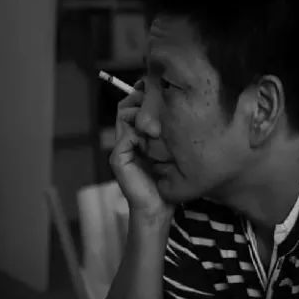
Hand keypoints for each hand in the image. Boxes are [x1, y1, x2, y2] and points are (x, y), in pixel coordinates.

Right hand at [110, 79, 171, 221]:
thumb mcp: (172, 154)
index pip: (133, 106)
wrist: (157, 208)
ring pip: (124, 115)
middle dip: (142, 98)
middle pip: (125, 106)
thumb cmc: (167, 184)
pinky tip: (155, 137)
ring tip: (159, 124)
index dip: (144, 95)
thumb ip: (170, 135)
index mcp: (136, 137)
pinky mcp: (118, 158)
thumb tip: (180, 112)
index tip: (159, 90)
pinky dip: (141, 132)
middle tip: (158, 100)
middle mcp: (125, 139)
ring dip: (142, 113)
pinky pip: (127, 134)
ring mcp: (119, 148)